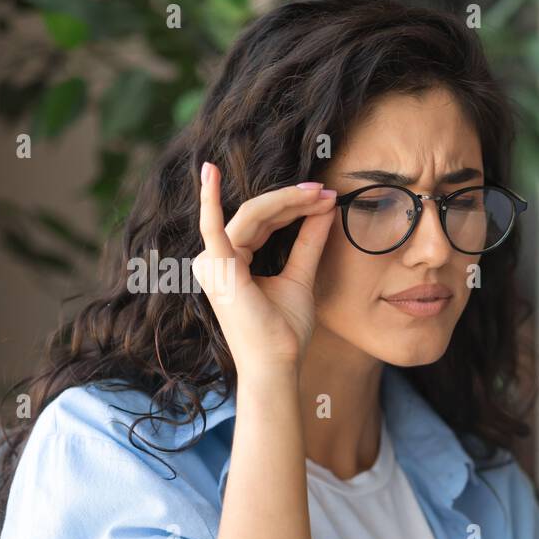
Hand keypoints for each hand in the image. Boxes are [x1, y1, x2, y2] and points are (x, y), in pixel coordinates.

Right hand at [192, 161, 337, 377]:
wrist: (277, 365)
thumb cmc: (284, 331)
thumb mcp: (301, 277)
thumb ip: (309, 242)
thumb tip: (326, 209)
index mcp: (233, 261)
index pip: (264, 222)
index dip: (294, 206)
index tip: (328, 197)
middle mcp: (216, 259)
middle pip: (259, 214)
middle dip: (294, 200)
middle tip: (328, 191)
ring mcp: (214, 263)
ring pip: (252, 215)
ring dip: (286, 201)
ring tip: (319, 194)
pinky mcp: (219, 268)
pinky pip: (213, 227)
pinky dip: (210, 199)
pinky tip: (210, 173)